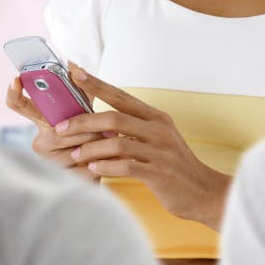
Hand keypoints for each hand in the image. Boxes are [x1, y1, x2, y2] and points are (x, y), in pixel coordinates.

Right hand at [5, 76, 103, 181]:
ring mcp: (50, 162)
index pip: (18, 105)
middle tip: (107, 126)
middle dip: (85, 128)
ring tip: (112, 139)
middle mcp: (40, 141)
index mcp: (42, 119)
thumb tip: (74, 67)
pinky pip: (85, 170)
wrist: (106, 160)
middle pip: (59, 133)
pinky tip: (109, 158)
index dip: (14, 93)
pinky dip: (102, 162)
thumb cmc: (91, 126)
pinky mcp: (65, 180)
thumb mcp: (85, 101)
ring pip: (76, 150)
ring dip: (99, 144)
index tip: (16, 80)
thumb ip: (80, 82)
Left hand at [58, 65, 231, 230]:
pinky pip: (127, 166)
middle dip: (83, 122)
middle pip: (114, 118)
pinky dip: (106, 167)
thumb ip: (133, 128)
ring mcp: (160, 151)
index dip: (97, 84)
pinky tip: (94, 169)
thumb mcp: (158, 138)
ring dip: (91, 149)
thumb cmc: (174, 165)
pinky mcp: (159, 173)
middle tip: (61, 128)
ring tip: (75, 155)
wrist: (204, 191)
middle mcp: (158, 129)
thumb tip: (99, 123)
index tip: (76, 73)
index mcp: (156, 117)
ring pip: (117, 143)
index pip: (122, 95)